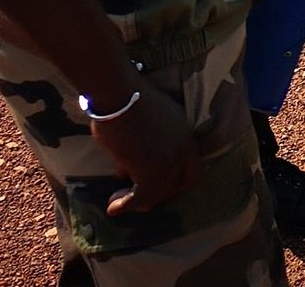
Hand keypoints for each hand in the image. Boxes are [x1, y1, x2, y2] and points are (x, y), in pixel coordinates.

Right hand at [95, 87, 199, 215]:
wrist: (121, 97)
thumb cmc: (128, 103)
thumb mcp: (148, 124)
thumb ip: (148, 146)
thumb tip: (130, 170)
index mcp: (186, 135)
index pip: (192, 170)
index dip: (175, 184)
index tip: (158, 190)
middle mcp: (183, 149)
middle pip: (177, 184)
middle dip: (158, 195)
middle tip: (137, 201)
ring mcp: (170, 161)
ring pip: (158, 192)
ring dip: (137, 201)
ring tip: (117, 201)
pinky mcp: (152, 171)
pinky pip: (141, 195)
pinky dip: (126, 204)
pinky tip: (113, 207)